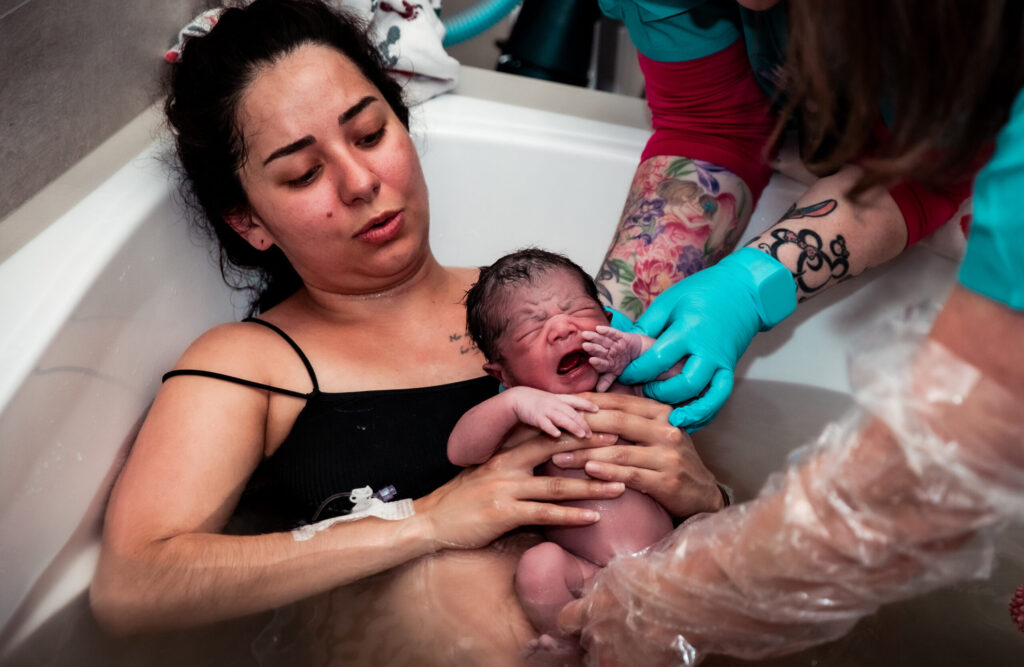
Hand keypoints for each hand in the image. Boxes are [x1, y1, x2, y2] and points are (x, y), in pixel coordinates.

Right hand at [416, 428, 625, 550]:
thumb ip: (515, 464)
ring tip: (620, 486)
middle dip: (593, 448)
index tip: (605, 427)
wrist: (431, 520)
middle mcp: (508, 465)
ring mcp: (506, 488)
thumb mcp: (489, 473)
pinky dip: (572, 516)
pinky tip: (593, 517)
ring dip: (592, 486)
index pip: (548, 434)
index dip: (577, 430)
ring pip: (558, 484)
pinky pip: (545, 514)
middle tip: (623, 446)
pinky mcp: (505, 513)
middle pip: (558, 451)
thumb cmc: (464, 499)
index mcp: (505, 451)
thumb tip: (546, 459)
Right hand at [506, 386, 597, 437]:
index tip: (597, 409)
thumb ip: (564, 407)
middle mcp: (554, 403)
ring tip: (582, 435)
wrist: (517, 398)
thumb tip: (579, 416)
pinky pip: (544, 423)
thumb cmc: (537, 402)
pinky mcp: (535, 417)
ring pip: (561, 418)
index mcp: (559, 399)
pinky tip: (557, 435)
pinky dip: (551, 429)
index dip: (587, 404)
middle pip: (571, 412)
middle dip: (583, 422)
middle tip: (591, 433)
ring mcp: (545, 410)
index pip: (576, 400)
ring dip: (572, 426)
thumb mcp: (552, 401)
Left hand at [551, 393, 723, 517]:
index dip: (588, 403)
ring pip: (618, 450)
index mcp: (662, 413)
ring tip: (557, 457)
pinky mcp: (667, 481)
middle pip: (616, 422)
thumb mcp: (656, 434)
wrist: (703, 494)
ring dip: (584, 454)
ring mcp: (668, 456)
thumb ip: (630, 420)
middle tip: (552, 431)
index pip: (619, 402)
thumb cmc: (670, 461)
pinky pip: (630, 474)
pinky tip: (587, 472)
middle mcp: (667, 430)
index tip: (560, 406)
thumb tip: (588, 406)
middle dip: (580, 426)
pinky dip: (607, 472)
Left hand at [582, 325, 646, 391]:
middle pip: (599, 350)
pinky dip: (607, 330)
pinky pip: (613, 333)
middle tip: (584, 346)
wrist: (637, 352)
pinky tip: (598, 328)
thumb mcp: (616, 373)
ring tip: (586, 334)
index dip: (597, 362)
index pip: (601, 363)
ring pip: (603, 340)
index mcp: (607, 363)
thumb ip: (607, 381)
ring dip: (595, 337)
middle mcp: (608, 353)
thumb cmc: (623, 363)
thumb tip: (599, 391)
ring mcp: (613, 344)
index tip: (592, 361)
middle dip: (592, 348)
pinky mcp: (620, 336)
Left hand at [621, 248, 795, 430]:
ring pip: (707, 397)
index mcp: (688, 331)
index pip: (658, 359)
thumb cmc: (701, 293)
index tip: (623, 376)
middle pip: (684, 384)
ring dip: (688, 411)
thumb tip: (622, 346)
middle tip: (644, 392)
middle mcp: (707, 351)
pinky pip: (720, 398)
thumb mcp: (669, 303)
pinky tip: (690, 420)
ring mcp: (722, 364)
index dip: (637, 371)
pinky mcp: (730, 370)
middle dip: (661, 393)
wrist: (743, 291)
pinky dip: (706, 413)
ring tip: (669, 418)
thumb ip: (648, 326)